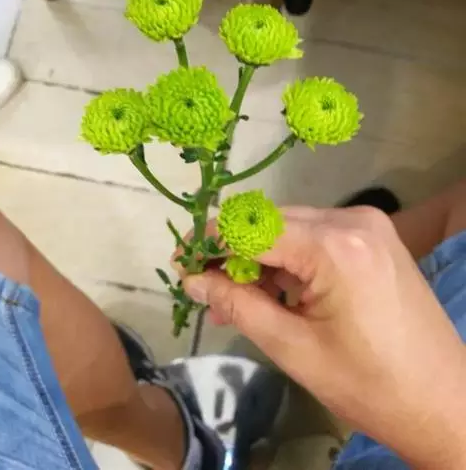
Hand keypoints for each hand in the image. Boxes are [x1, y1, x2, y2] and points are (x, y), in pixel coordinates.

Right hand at [181, 206, 465, 469]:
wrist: (442, 401)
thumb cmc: (367, 383)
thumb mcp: (293, 348)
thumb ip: (238, 304)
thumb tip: (193, 278)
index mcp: (335, 246)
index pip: (254, 226)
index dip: (212, 240)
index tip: (180, 259)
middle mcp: (353, 220)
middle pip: (273, 221)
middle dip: (235, 249)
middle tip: (204, 282)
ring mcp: (369, 224)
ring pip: (293, 226)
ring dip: (262, 255)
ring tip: (240, 296)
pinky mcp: (376, 237)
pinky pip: (318, 235)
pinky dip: (292, 257)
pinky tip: (279, 289)